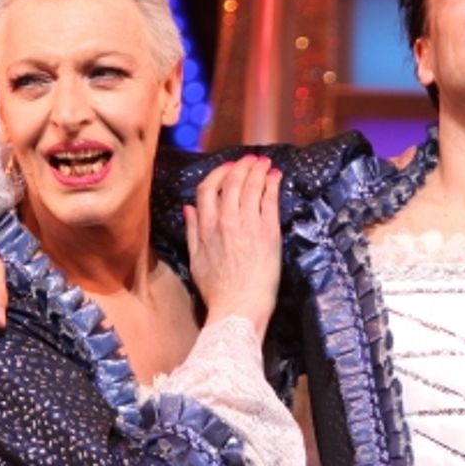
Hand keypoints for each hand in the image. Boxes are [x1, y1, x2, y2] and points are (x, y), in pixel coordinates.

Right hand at [184, 156, 282, 342]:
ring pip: (251, 186)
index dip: (219, 173)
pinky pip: (269, 200)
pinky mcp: (268, 231)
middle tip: (252, 159)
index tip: (229, 168)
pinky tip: (276, 176)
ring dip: (259, 170)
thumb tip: (188, 209)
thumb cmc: (217, 290)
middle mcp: (224, 221)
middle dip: (242, 166)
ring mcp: (247, 224)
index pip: (208, 189)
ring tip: (265, 162)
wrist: (239, 307)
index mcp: (205, 228)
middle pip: (232, 182)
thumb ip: (192, 231)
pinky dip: (272, 184)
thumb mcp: (196, 260)